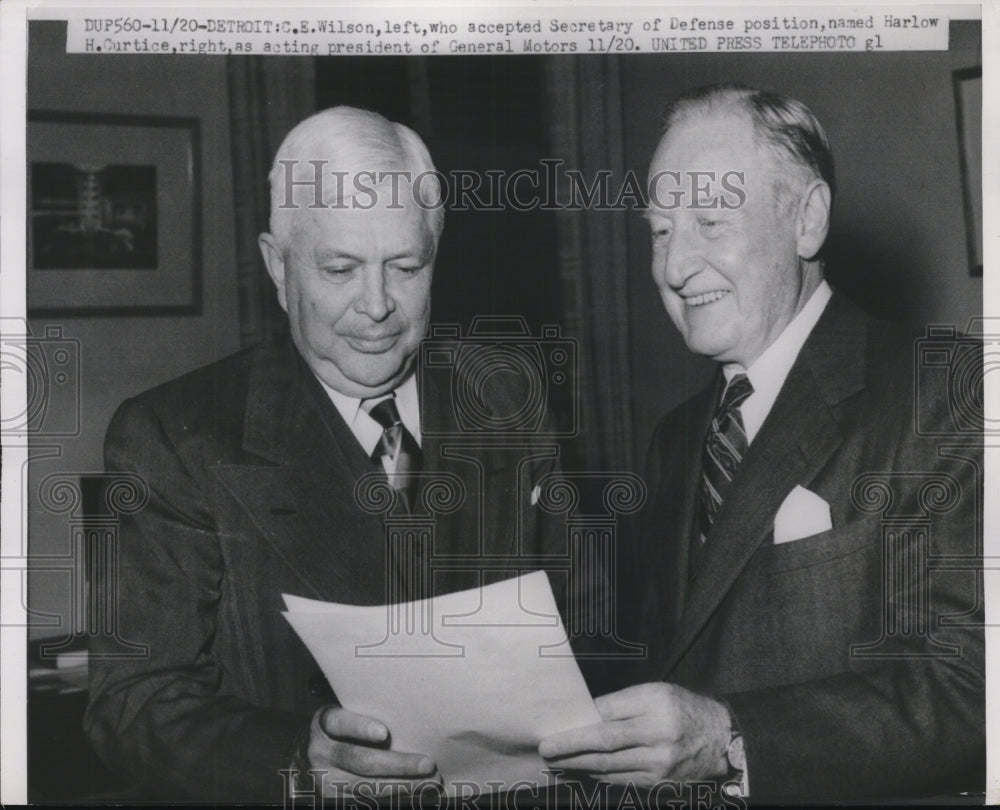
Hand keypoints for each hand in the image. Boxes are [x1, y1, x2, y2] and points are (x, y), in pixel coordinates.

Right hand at [297, 704, 440, 797]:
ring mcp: (325, 781)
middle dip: (397, 764)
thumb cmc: (337, 731)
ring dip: (403, 786)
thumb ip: (364, 714)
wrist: (303, 760)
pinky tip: (415, 794)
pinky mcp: (332, 800)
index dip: (361, 728)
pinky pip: (366, 801)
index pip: (340, 723)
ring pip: (366, 787)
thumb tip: (410, 718)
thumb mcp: (341, 715)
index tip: (384, 733)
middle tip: (426, 764)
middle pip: (361, 760)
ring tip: (429, 782)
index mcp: (323, 724)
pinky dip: (394, 798)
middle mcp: (321, 753)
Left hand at [538, 682, 730, 787]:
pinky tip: (582, 771)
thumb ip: (621, 703)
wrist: (720, 739)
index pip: (608, 713)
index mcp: (654, 703)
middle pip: (605, 742)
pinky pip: (621, 780)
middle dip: (571, 746)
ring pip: (610, 765)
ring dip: (579, 765)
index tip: (556, 724)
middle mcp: (658, 734)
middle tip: (547, 748)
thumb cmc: (682, 709)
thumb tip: (585, 714)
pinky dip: (598, 776)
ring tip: (557, 762)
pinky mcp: (659, 783)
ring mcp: (659, 762)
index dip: (579, 722)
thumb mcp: (655, 693)